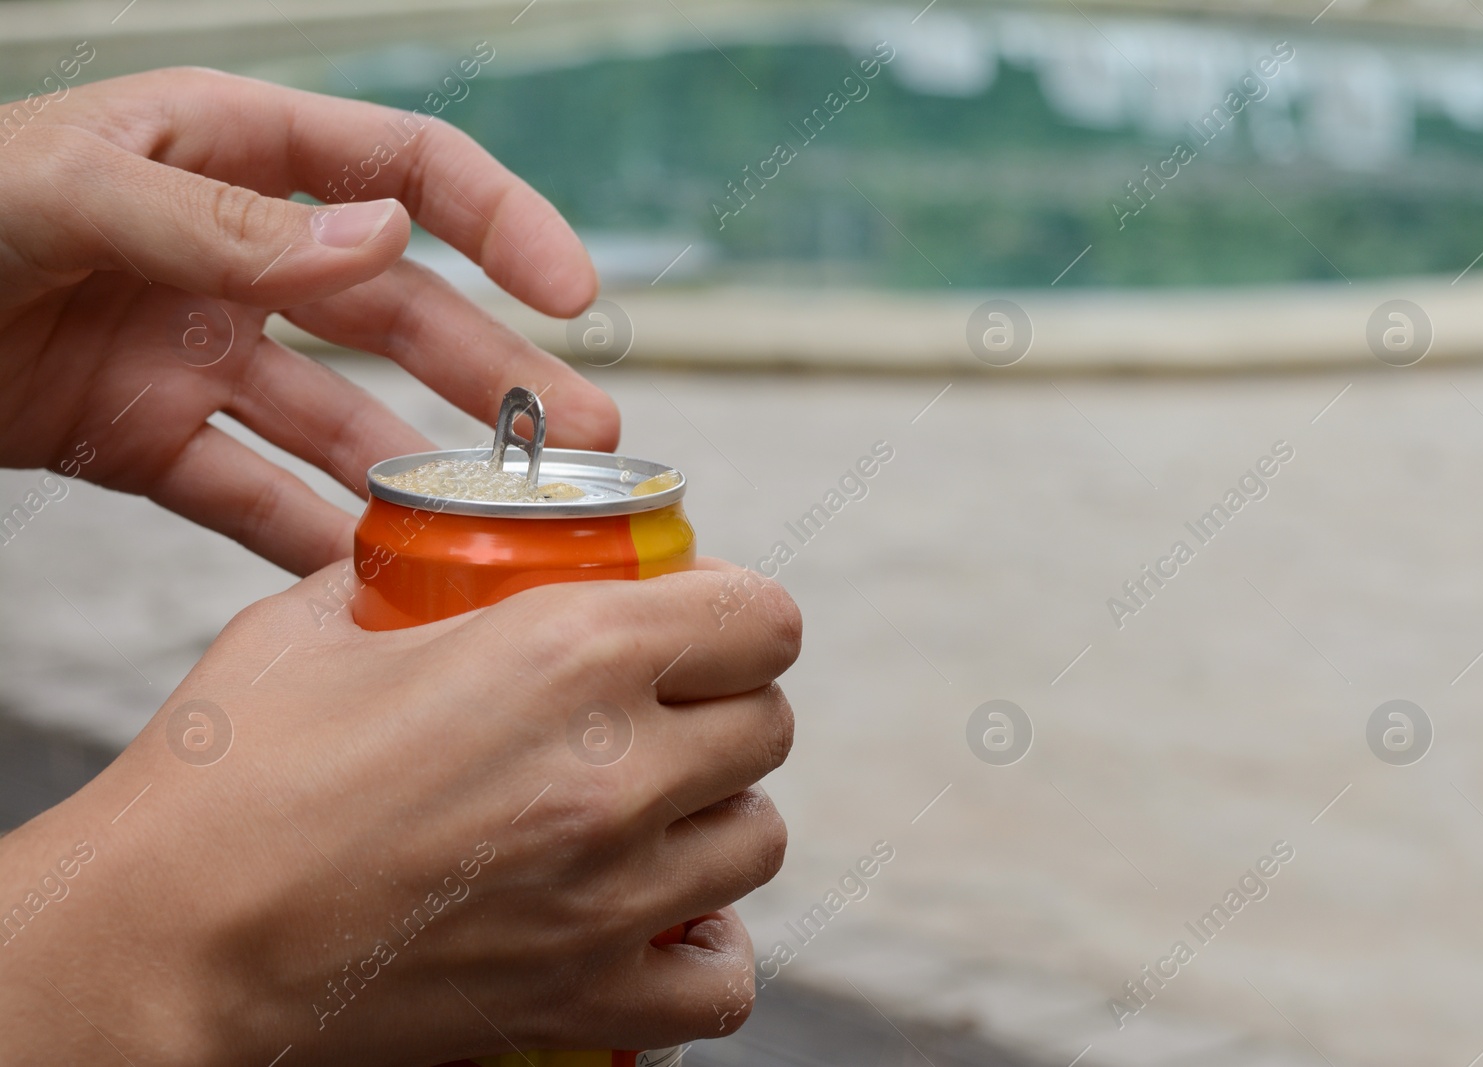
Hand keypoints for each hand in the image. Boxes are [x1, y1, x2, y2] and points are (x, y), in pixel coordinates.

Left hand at [0, 67, 618, 575]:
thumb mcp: (63, 189)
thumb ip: (223, 221)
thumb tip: (384, 242)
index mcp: (226, 151)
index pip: (406, 169)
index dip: (506, 225)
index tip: (576, 296)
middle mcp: (228, 254)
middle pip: (400, 314)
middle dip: (498, 375)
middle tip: (582, 441)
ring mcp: (190, 348)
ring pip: (340, 414)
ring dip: (424, 468)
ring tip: (506, 524)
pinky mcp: (140, 435)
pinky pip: (248, 491)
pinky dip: (308, 535)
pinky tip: (375, 575)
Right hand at [0, 559, 798, 1065]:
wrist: (161, 945)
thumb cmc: (225, 781)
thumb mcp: (320, 622)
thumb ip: (414, 576)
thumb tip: (443, 556)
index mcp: (569, 651)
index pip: (762, 616)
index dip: (737, 612)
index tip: (700, 622)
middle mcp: (616, 768)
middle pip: (768, 723)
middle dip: (724, 705)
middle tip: (661, 712)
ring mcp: (610, 894)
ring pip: (757, 839)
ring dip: (716, 816)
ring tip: (651, 811)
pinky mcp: (584, 997)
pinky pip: (722, 983)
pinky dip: (704, 951)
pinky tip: (656, 920)